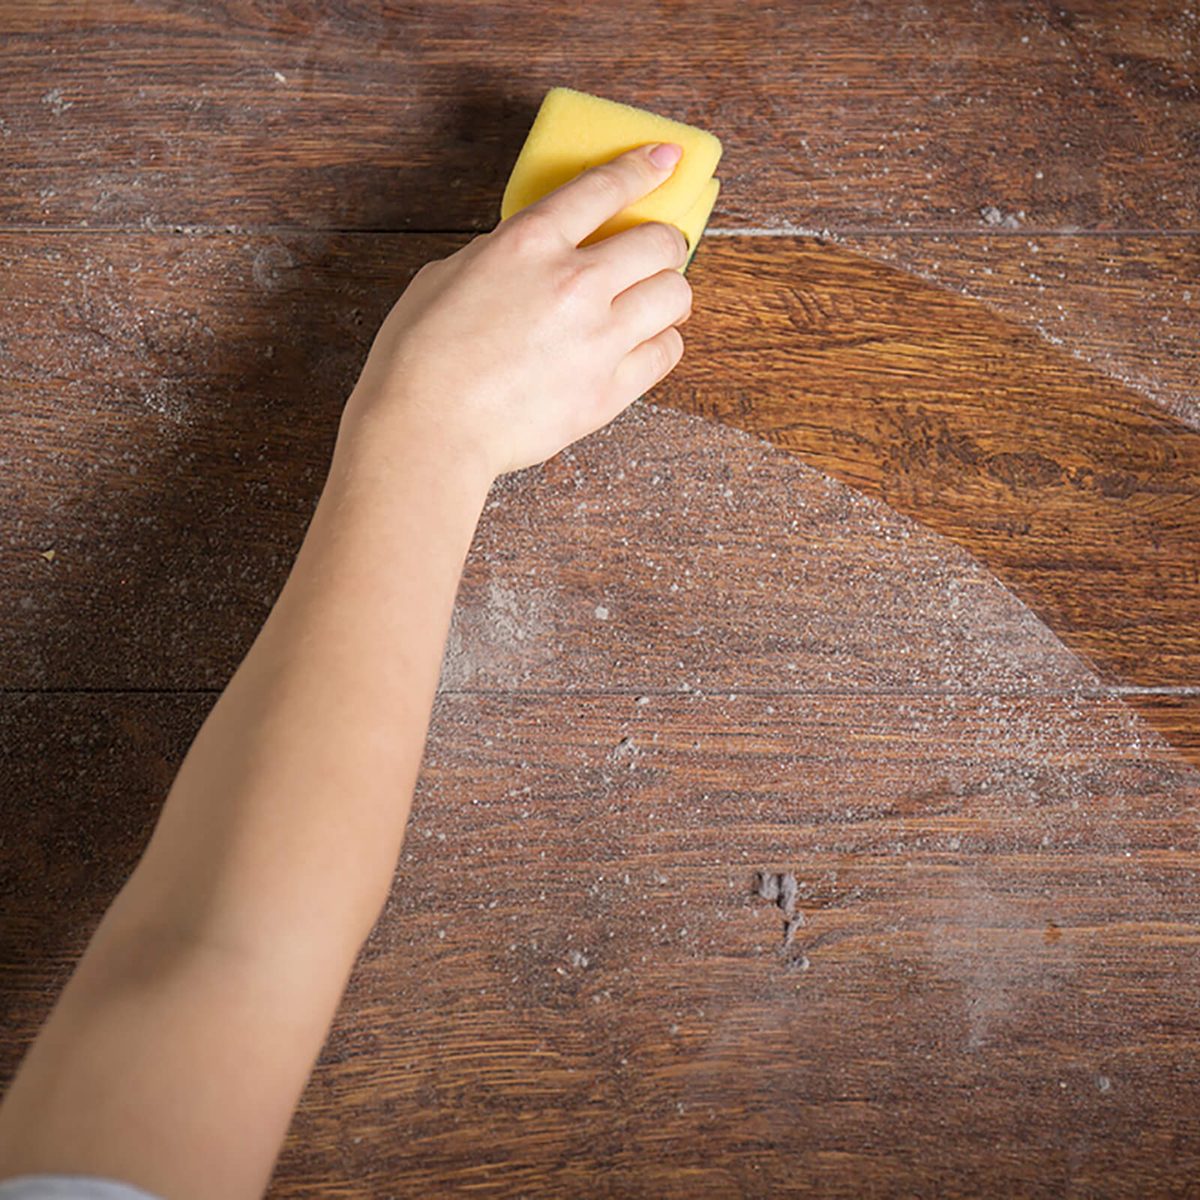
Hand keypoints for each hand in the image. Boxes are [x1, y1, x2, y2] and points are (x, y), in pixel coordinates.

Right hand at [344, 141, 693, 478]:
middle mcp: (574, 283)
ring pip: (676, 296)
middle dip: (663, 243)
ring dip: (669, 294)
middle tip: (655, 256)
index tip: (667, 160)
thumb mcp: (447, 276)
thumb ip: (500, 256)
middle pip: (660, 242)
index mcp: (529, 243)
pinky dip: (661, 343)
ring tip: (654, 303)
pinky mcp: (609, 390)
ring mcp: (598, 339)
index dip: (645, 168)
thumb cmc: (419, 358)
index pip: (605, 188)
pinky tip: (645, 344)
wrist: (428, 428)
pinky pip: (666, 353)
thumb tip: (528, 259)